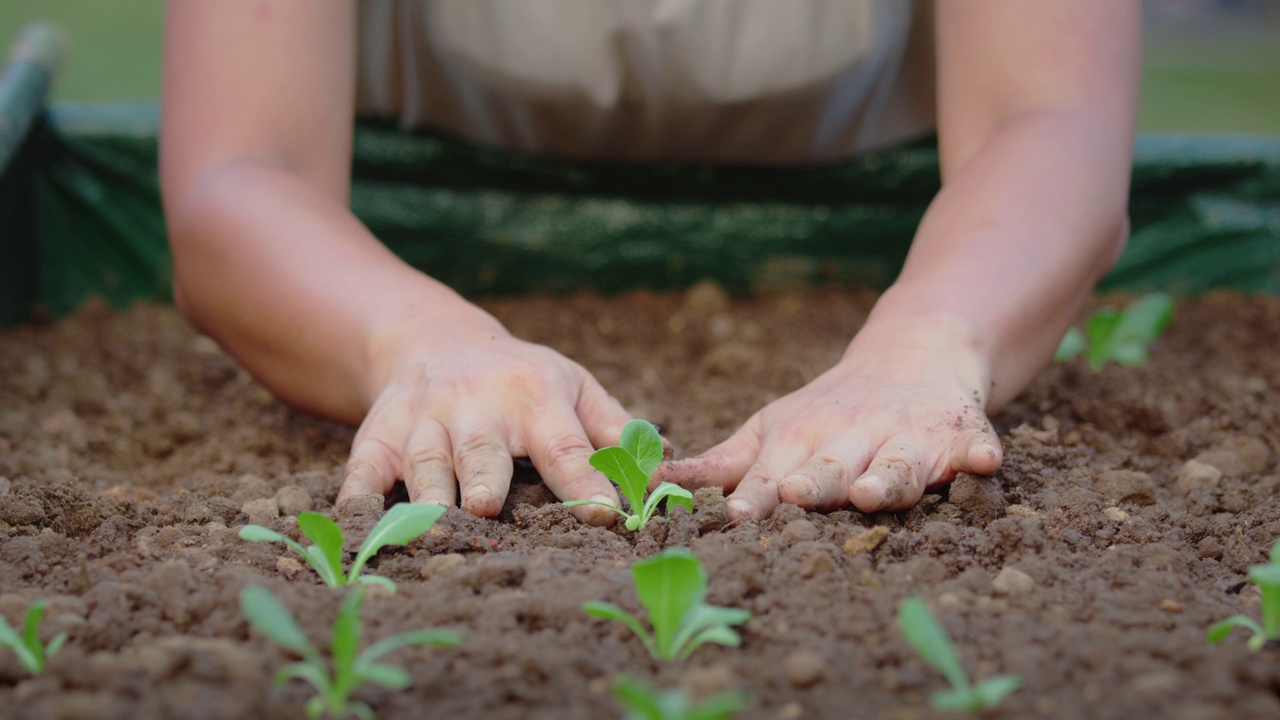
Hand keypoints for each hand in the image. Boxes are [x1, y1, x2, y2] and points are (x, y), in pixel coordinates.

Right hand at [336, 317, 632, 525]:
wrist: (436, 340)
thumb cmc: (524, 378)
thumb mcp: (577, 387)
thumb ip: (617, 431)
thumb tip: (669, 474)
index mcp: (536, 398)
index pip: (565, 447)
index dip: (584, 483)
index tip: (604, 516)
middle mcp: (478, 407)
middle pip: (482, 451)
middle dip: (482, 477)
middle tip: (485, 506)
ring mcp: (425, 420)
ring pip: (424, 461)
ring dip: (426, 493)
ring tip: (431, 527)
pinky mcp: (379, 434)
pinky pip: (365, 466)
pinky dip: (357, 494)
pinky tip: (356, 521)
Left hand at [652, 317, 1002, 521]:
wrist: (915, 351)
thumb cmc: (828, 409)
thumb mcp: (769, 428)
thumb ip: (719, 465)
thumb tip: (649, 486)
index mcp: (801, 441)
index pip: (772, 477)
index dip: (756, 498)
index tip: (735, 517)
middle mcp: (851, 439)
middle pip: (831, 471)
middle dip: (815, 484)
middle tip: (799, 496)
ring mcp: (907, 437)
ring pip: (897, 466)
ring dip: (886, 478)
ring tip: (875, 493)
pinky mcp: (960, 435)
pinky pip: (973, 447)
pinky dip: (979, 454)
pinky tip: (985, 460)